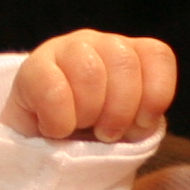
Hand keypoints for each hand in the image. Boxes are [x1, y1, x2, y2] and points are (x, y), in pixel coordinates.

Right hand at [10, 30, 177, 141]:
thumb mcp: (127, 129)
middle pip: (124, 63)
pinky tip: (56, 130)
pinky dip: (59, 121)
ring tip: (79, 128)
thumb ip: (142, 122)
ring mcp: (65, 49)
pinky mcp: (32, 68)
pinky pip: (53, 90)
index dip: (155, 94)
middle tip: (107, 134)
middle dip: (120, 110)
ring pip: (90, 72)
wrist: (42, 145)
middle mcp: (99, 43)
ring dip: (89, 113)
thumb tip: (142, 123)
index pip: (157, 55)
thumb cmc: (91, 133)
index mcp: (130, 53)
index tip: (142, 124)